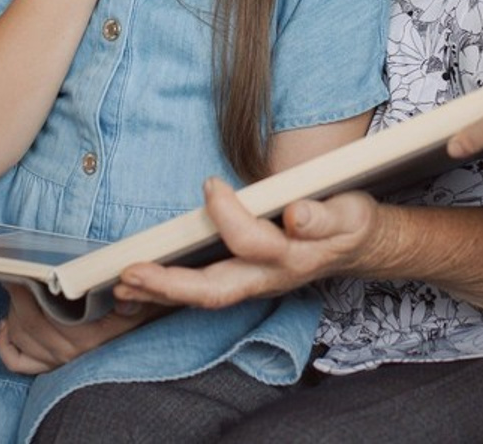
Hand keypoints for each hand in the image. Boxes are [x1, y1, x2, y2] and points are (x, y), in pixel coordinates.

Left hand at [0, 284, 160, 374]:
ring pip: (20, 338)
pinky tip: (6, 325)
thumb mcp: (140, 304)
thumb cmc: (137, 314)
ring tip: (20, 291)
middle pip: (26, 323)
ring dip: (13, 312)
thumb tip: (124, 284)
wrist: (141, 338)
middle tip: (18, 272)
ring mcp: (58, 362)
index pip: (41, 314)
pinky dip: (6, 345)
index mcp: (86, 336)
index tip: (21, 268)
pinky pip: (17, 362)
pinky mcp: (51, 367)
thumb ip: (132, 297)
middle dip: (17, 295)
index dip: (25, 290)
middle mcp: (69, 352)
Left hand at [115, 177, 378, 308]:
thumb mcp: (349, 214)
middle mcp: (269, 278)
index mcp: (293, 257)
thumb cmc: (351, 224)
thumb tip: (295, 216)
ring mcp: (255, 284)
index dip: (229, 217)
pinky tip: (140, 284)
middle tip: (130, 273)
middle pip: (216, 291)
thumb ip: (323, 217)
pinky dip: (169, 291)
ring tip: (122, 284)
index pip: (252, 243)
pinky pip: (204, 293)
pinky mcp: (246, 281)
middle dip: (170, 285)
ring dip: (161, 293)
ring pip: (204, 297)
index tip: (211, 184)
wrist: (360, 248)